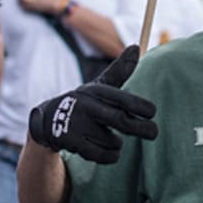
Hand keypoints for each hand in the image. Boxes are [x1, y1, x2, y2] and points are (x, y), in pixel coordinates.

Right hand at [27, 44, 158, 163]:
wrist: (48, 120)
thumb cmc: (84, 102)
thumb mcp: (99, 86)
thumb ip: (119, 71)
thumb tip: (136, 46)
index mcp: (96, 91)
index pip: (120, 98)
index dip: (138, 105)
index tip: (152, 112)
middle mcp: (86, 106)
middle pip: (119, 120)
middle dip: (141, 128)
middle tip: (154, 132)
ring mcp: (77, 124)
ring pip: (112, 141)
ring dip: (118, 144)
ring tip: (112, 139)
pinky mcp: (71, 142)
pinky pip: (100, 155)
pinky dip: (110, 155)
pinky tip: (109, 151)